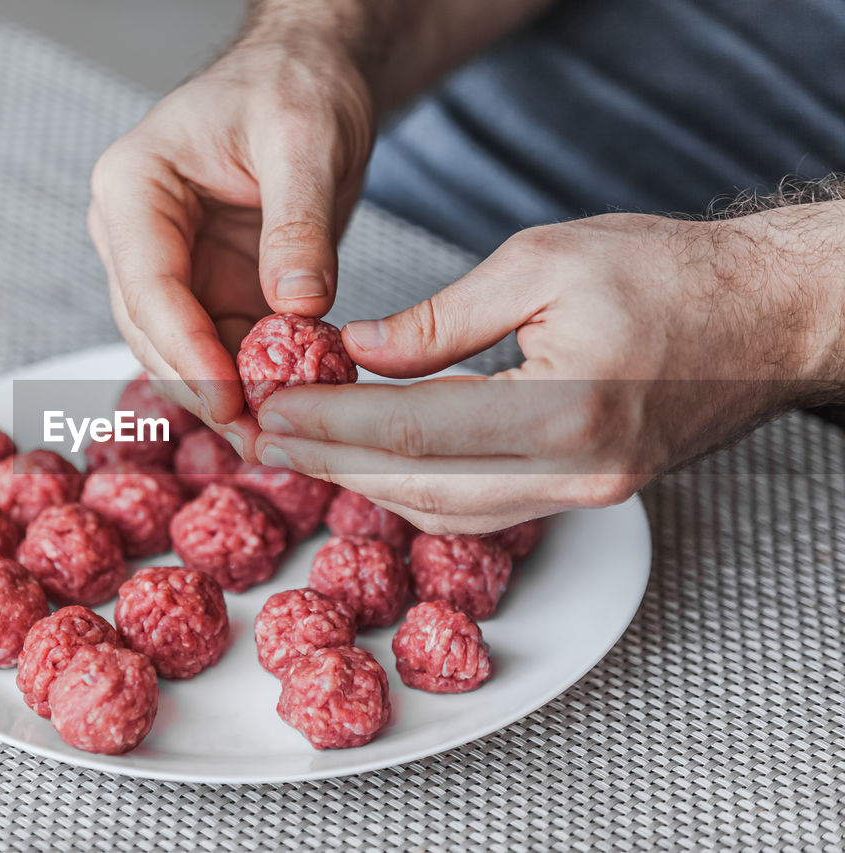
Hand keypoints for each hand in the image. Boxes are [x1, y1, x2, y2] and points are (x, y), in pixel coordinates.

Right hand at [87, 33, 374, 451]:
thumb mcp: (305, 142)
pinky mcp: (208, 287)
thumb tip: (296, 308)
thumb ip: (296, 224)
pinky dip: (252, 381)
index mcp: (134, 187)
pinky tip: (289, 409)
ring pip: (182, 351)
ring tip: (276, 439)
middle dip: (203, 387)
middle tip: (258, 437)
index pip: (148, 284)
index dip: (186, 349)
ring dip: (225, 395)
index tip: (230, 397)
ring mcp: (169, 265)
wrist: (310, 74)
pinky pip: (222, 346)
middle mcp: (135, 233)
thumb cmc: (295, 85)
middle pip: (153, 331)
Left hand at [253, 208, 844, 532]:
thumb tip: (357, 351)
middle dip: (330, 466)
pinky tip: (376, 459)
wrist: (769, 315)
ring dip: (367, 484)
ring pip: (447, 513)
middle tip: (266, 440)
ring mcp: (585, 493)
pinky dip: (419, 487)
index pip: (410, 432)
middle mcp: (576, 472)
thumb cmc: (672, 272)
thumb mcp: (543, 262)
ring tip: (306, 449)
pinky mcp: (585, 491)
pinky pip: (483, 509)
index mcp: (565, 410)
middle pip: (418, 489)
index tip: (269, 411)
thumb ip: (440, 319)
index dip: (328, 425)